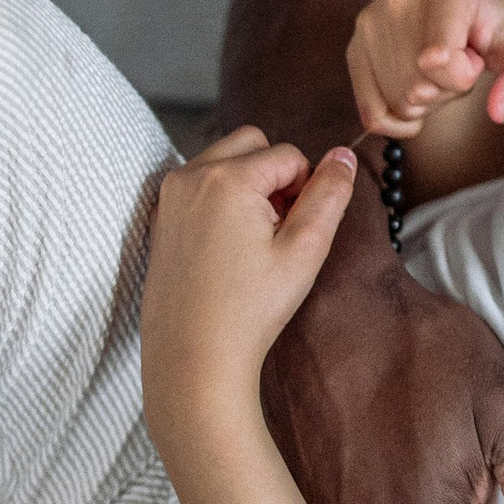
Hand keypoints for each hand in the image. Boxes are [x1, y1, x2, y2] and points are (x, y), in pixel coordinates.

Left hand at [143, 131, 358, 420]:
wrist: (193, 359)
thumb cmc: (249, 310)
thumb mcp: (305, 250)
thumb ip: (329, 194)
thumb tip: (343, 155)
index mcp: (227, 179)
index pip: (288, 155)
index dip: (305, 189)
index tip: (294, 232)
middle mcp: (190, 176)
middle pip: (252, 144)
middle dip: (273, 176)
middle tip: (276, 230)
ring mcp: (169, 196)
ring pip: (225, 161)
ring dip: (247, 186)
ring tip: (251, 242)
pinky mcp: (160, 217)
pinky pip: (201, 185)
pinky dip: (221, 201)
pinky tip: (227, 250)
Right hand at [348, 0, 503, 138]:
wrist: (461, 4)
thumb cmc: (492, 24)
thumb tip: (500, 110)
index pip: (440, 60)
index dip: (464, 75)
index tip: (473, 55)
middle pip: (420, 88)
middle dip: (448, 89)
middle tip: (456, 61)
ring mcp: (370, 22)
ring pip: (398, 102)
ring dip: (426, 101)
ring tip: (436, 68)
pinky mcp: (354, 47)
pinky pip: (371, 113)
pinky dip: (397, 121)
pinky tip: (416, 101)